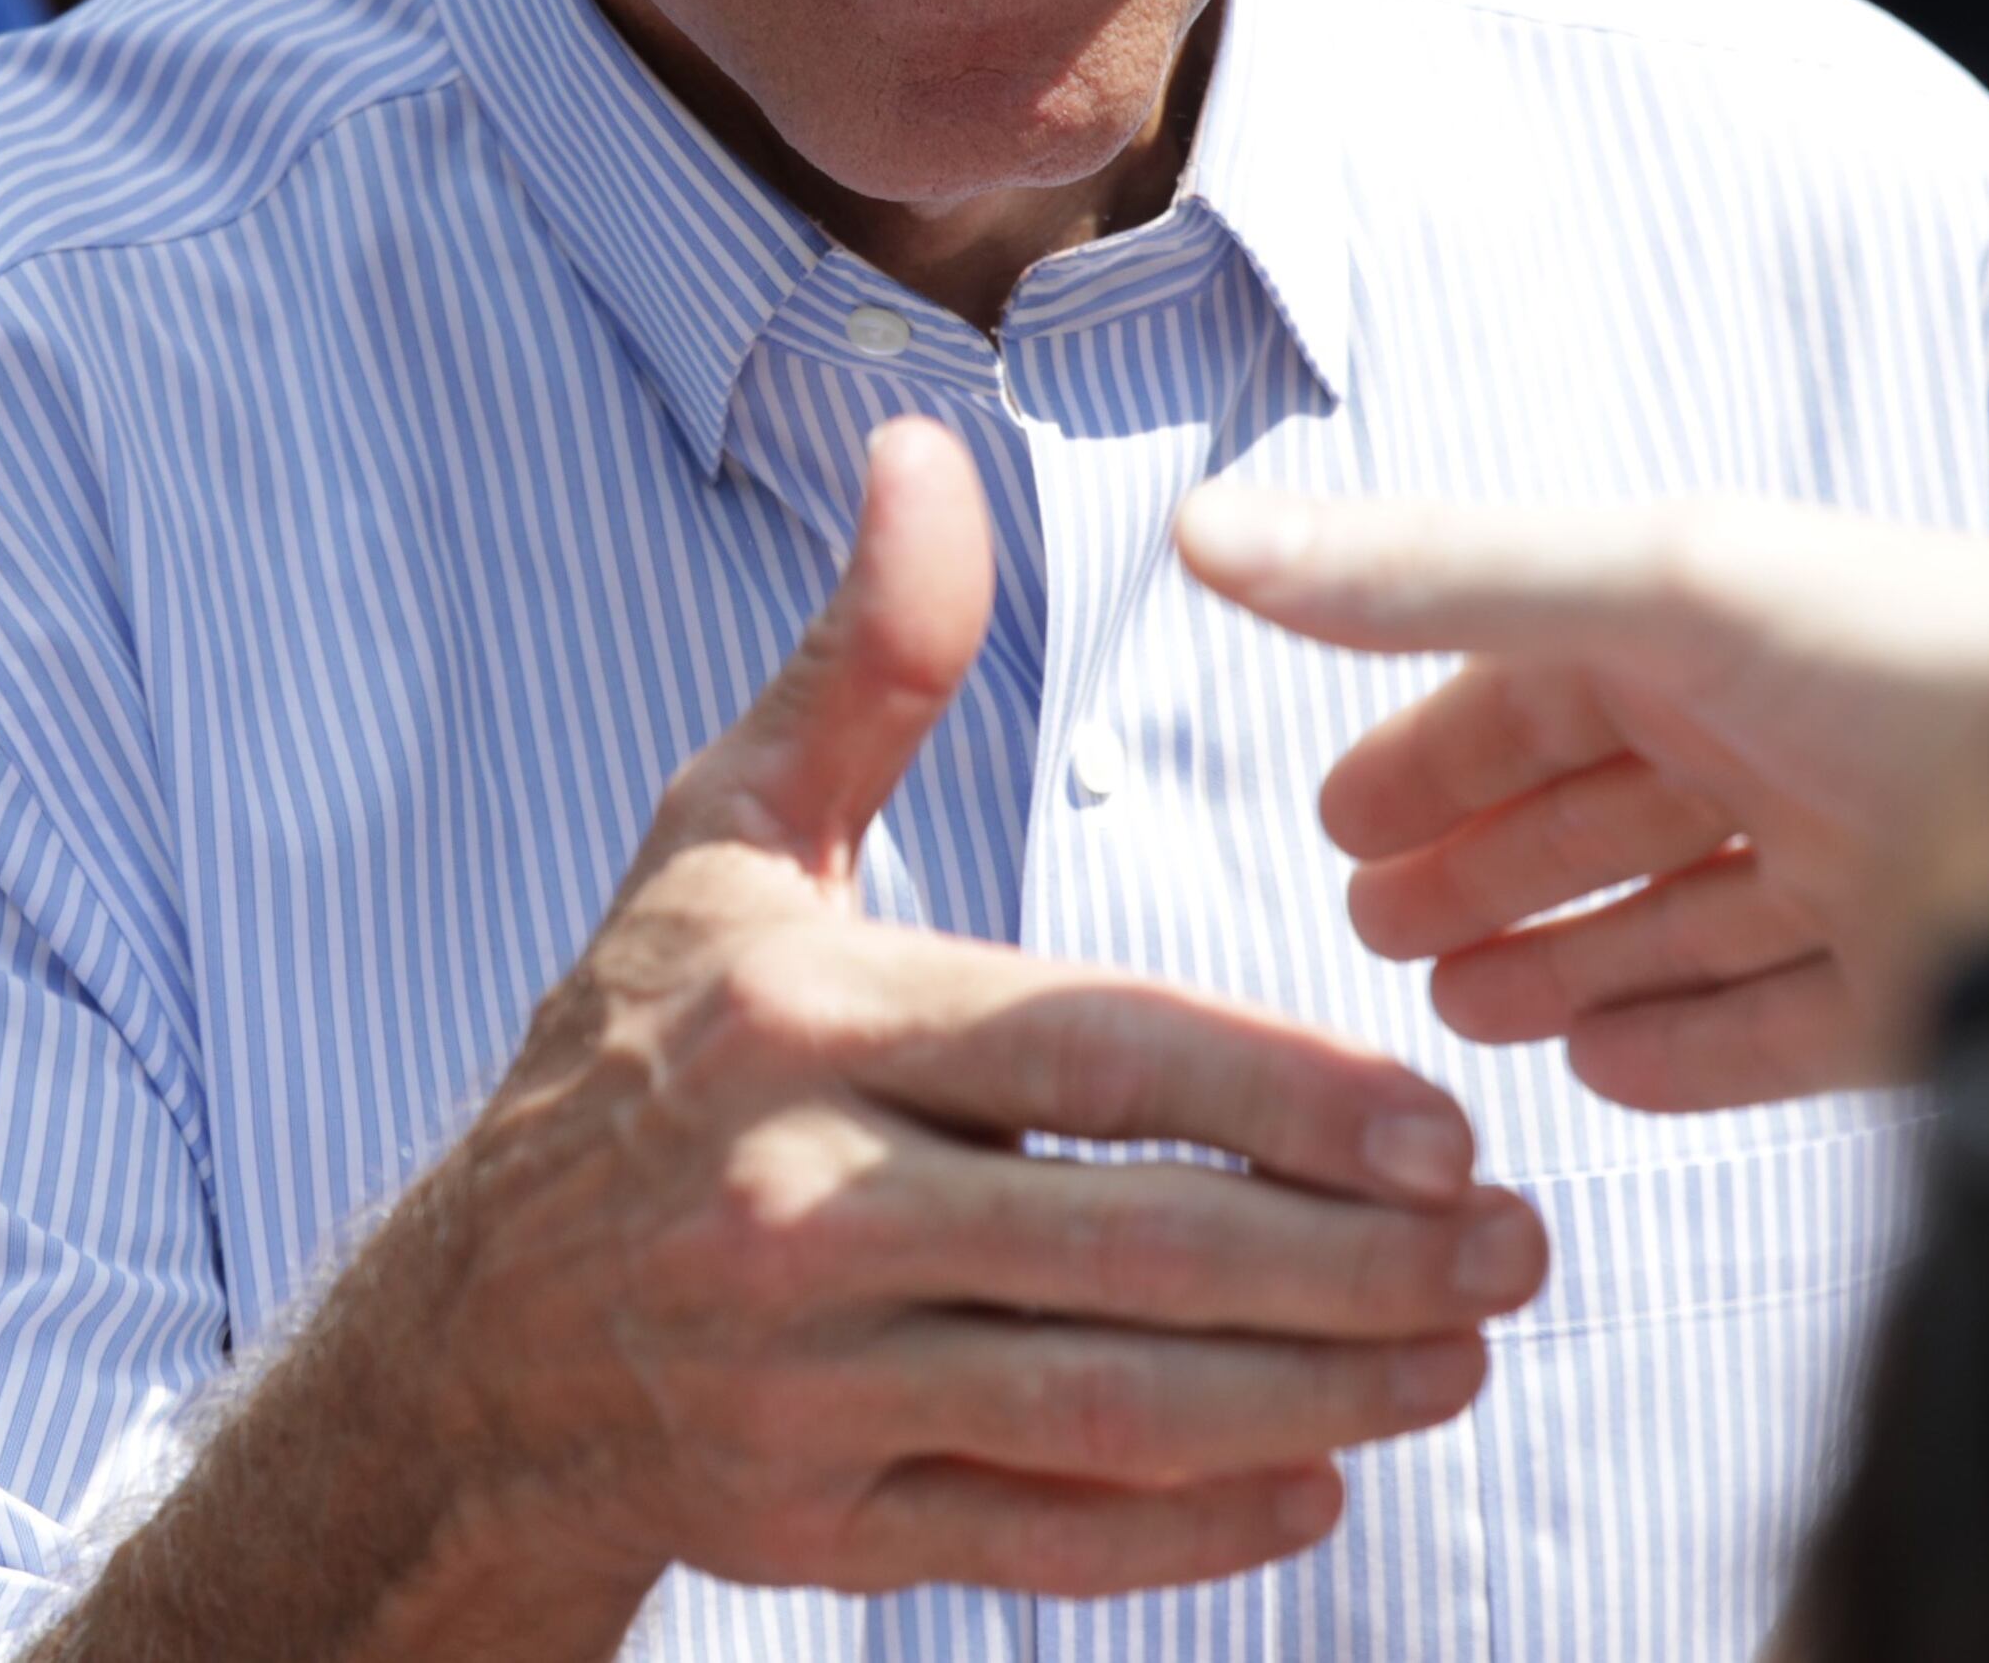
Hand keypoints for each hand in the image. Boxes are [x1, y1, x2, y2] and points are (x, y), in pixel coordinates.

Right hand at [54, 423, 1544, 1659]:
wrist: (469, 1335)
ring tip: (1465, 1355)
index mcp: (804, 1026)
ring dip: (1314, 1398)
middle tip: (1518, 1247)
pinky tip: (1321, 1493)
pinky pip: (1031, 1539)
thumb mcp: (725, 835)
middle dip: (1349, 1264)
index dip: (1280, 1095)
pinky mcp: (812, 1531)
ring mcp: (802, 1390)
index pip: (1086, 1059)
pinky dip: (1185, 1533)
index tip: (1445, 1125)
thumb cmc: (639, 1048)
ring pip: (1104, 1410)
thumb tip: (926, 448)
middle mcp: (795, 1211)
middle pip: (1125, 1249)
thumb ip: (866, 660)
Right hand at [1176, 490, 1988, 1112]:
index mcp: (1717, 621)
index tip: (1328, 825)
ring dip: (1565, 958)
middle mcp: (1783, 733)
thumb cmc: (1909, 655)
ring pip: (1678, 917)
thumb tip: (1200, 536)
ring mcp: (1858, 862)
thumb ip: (1428, 575)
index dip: (1428, 752)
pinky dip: (1685, 1045)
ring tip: (1460, 1010)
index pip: (1534, 680)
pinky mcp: (1923, 985)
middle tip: (1368, 934)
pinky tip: (1601, 1073)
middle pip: (1598, 805)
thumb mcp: (1651, 590)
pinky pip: (1774, 1025)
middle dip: (1482, 861)